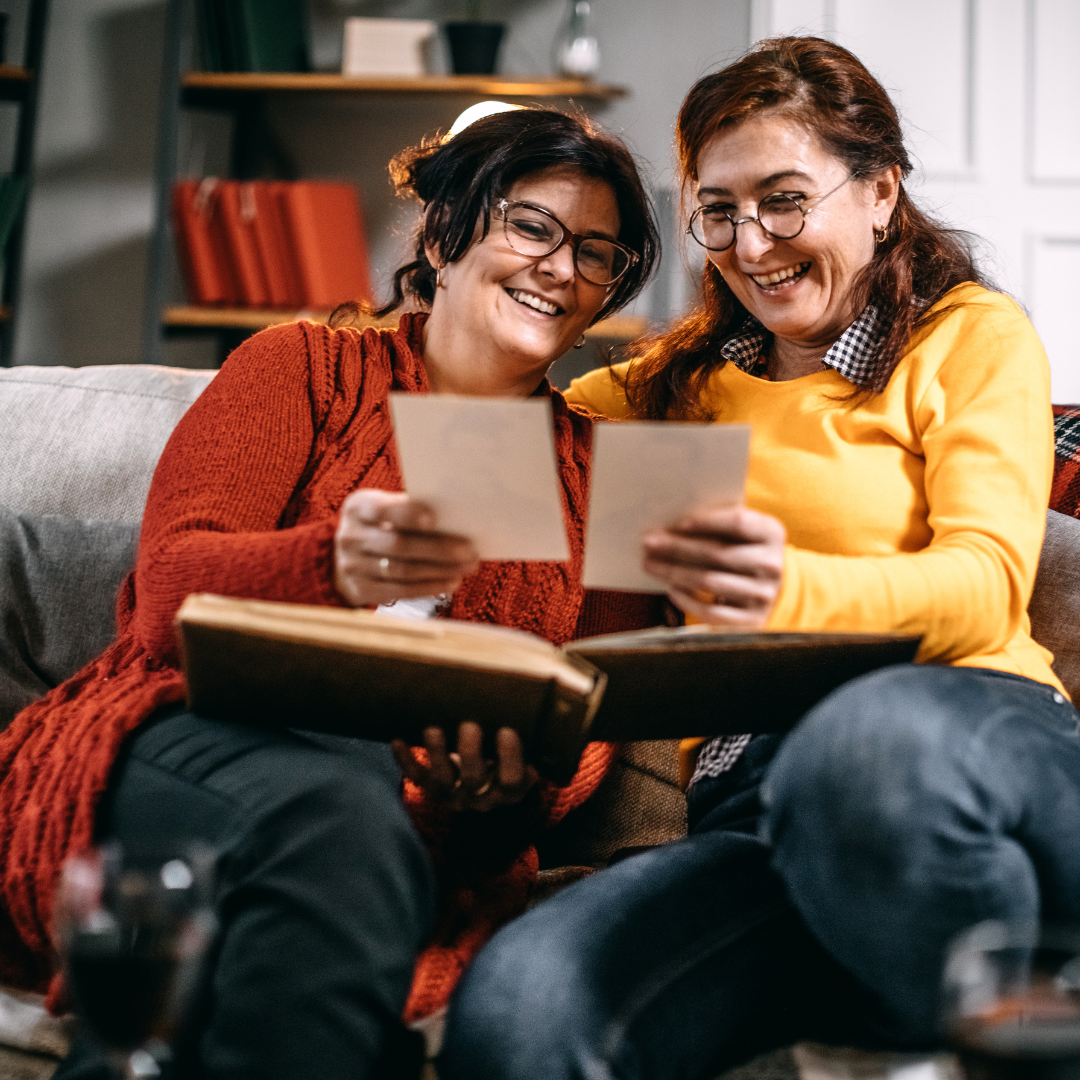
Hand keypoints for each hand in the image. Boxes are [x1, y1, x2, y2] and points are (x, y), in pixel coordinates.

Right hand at [334, 489, 479, 607]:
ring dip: (440, 570)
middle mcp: (350, 536)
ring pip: (403, 570)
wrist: (343, 558)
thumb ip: (409, 511)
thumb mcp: (385, 510)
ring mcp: (352, 566)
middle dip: (439, 549)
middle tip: (469, 551)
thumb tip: (455, 519)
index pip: (382, 510)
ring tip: (466, 567)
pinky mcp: (361, 590)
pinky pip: (400, 591)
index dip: (408, 515)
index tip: (434, 520)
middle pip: (399, 545)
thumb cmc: (380, 527)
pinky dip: (429, 587)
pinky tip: (451, 582)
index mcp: (358, 508)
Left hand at [391, 722, 539, 811]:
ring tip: (433, 728)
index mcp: (512, 789)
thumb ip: (537, 729)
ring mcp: (455, 795)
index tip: (507, 730)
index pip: (513, 780)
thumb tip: (550, 679)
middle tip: (469, 724)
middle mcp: (483, 797)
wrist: (492, 776)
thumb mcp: (531, 747)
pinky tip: (398, 739)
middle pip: (474, 780)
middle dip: (470, 752)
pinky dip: (405, 760)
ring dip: (437, 754)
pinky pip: (416, 778)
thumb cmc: (514, 748)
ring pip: (442, 782)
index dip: (510, 758)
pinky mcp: (432, 789)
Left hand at [642, 505, 785, 626]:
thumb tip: (669, 527)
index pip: (738, 523)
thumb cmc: (743, 551)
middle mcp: (772, 564)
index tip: (677, 523)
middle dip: (678, 548)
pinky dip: (688, 601)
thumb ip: (716, 525)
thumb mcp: (741, 533)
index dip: (706, 522)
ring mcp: (763, 594)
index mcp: (771, 533)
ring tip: (650, 565)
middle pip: (718, 553)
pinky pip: (712, 611)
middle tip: (648, 544)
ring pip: (710, 582)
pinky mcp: (752, 619)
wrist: (770, 589)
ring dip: (675, 573)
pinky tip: (671, 590)